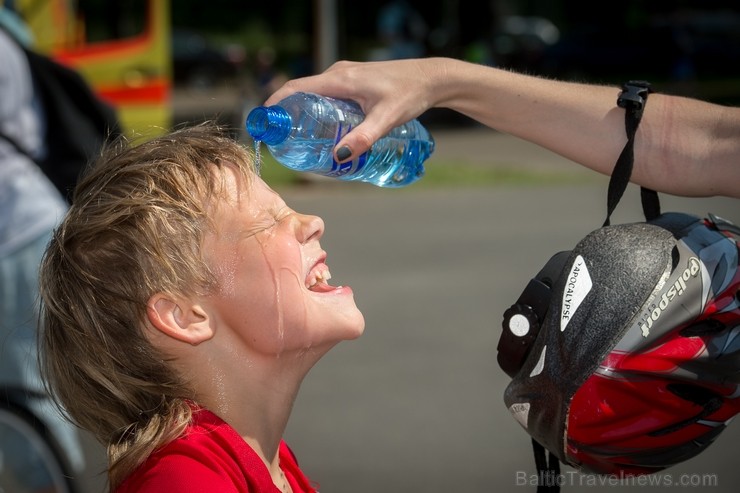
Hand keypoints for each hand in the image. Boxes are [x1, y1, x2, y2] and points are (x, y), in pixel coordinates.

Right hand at [265, 59, 439, 161]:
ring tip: (299, 140)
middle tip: (282, 142)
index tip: (263, 125)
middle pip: (301, 93)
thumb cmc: (411, 95)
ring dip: (303, 114)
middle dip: (287, 115)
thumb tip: (338, 157)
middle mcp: (339, 74)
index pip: (295, 88)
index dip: (274, 105)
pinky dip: (319, 111)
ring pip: (315, 95)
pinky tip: (325, 130)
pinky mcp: (355, 82)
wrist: (433, 79)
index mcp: (340, 79)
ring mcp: (346, 76)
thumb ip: (363, 138)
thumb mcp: (386, 119)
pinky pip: (327, 95)